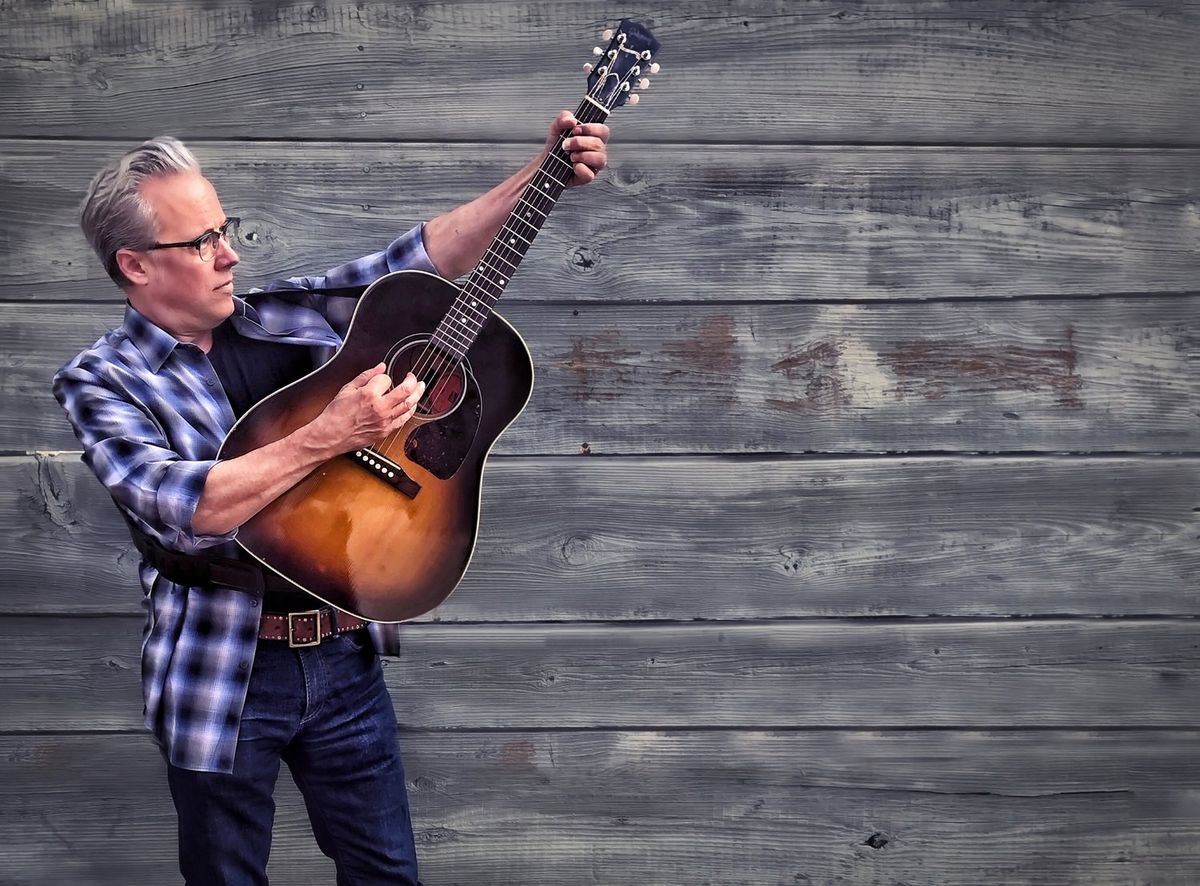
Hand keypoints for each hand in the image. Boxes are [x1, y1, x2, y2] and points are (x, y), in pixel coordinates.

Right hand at [307, 363, 424, 455]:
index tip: (381, 378)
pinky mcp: (386, 431)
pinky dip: (410, 410)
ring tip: (420, 387)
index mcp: (369, 395)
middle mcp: (380, 408)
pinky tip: (412, 404)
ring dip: (417, 394)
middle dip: (412, 380)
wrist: (330, 436)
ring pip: (409, 405)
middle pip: (406, 390)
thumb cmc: (336, 415)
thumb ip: (366, 376)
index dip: (384, 377)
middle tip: (413, 377)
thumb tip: (380, 367)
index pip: (386, 379)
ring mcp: (385, 421)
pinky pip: (404, 419)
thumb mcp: (347, 389)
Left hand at [544, 110, 609, 186]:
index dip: (590, 128)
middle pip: (599, 144)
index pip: (603, 130)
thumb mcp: (556, 128)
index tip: (575, 130)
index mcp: (593, 137)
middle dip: (579, 142)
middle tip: (566, 144)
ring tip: (570, 156)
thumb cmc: (555, 146)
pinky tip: (572, 166)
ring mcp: (594, 165)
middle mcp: (597, 151)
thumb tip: (572, 120)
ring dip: (582, 155)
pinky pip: (589, 174)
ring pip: (600, 159)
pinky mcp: (587, 177)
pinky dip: (579, 168)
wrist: (545, 163)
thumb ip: (563, 118)